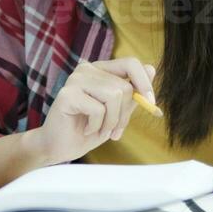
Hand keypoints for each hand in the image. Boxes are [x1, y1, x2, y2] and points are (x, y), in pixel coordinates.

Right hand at [30, 58, 155, 164]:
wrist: (60, 148)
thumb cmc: (88, 129)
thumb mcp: (117, 113)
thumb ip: (131, 93)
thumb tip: (151, 68)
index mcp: (100, 70)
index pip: (131, 63)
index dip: (145, 83)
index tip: (152, 103)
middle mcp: (87, 69)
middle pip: (125, 86)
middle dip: (124, 115)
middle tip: (114, 131)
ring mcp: (76, 79)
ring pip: (114, 96)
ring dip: (111, 122)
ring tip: (98, 130)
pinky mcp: (67, 94)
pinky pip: (98, 109)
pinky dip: (97, 126)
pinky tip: (85, 129)